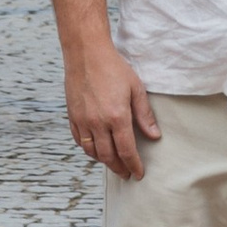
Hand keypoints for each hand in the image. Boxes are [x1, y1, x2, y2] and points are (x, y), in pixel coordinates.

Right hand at [65, 41, 161, 179]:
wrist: (86, 53)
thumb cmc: (114, 68)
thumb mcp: (136, 88)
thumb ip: (144, 115)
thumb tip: (154, 136)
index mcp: (117, 117)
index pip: (126, 150)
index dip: (133, 165)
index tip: (138, 174)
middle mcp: (98, 122)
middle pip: (108, 156)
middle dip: (119, 168)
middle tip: (126, 174)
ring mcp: (83, 120)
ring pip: (91, 151)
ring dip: (103, 161)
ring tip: (113, 163)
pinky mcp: (72, 116)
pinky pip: (79, 140)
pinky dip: (88, 149)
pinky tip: (95, 149)